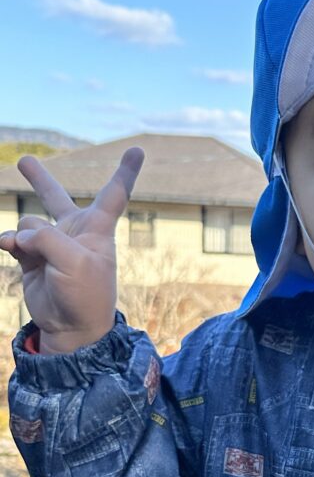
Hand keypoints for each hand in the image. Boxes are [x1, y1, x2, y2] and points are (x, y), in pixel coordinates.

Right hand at [0, 148, 144, 353]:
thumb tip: (18, 234)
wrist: (71, 326)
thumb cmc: (86, 294)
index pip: (114, 193)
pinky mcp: (30, 258)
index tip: (137, 149)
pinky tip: (6, 247)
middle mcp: (74, 232)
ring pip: (28, 222)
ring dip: (24, 235)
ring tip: (27, 251)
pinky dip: (8, 241)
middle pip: (55, 197)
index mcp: (98, 228)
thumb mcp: (74, 262)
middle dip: (39, 179)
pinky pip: (13, 238)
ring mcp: (50, 244)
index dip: (125, 171)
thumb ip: (46, 239)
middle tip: (24, 160)